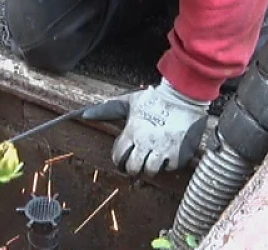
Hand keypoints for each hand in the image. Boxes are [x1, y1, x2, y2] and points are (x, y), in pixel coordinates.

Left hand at [81, 79, 208, 175]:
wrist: (184, 95)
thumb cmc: (154, 98)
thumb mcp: (128, 102)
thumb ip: (106, 110)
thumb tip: (83, 114)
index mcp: (131, 132)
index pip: (118, 156)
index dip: (118, 159)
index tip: (122, 157)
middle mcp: (146, 143)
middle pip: (132, 168)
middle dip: (131, 167)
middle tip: (135, 163)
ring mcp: (163, 150)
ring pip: (150, 171)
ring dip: (147, 168)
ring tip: (149, 161)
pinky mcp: (180, 154)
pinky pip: (169, 168)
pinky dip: (166, 164)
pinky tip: (166, 155)